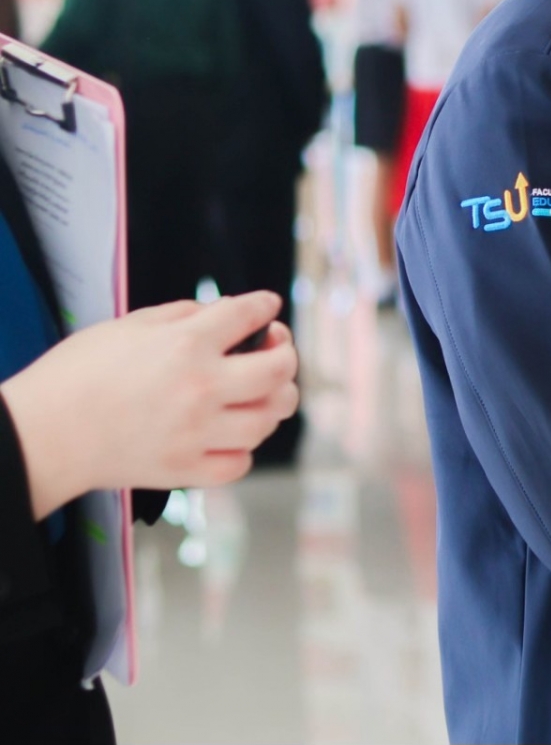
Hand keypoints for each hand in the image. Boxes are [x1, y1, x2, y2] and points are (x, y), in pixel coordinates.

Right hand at [1, 292, 298, 518]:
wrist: (40, 435)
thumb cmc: (75, 376)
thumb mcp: (127, 326)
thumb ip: (183, 316)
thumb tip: (224, 314)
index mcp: (186, 344)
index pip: (249, 315)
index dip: (265, 306)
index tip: (268, 307)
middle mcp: (201, 387)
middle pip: (279, 370)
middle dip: (285, 355)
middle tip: (274, 352)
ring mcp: (197, 432)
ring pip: (269, 419)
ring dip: (272, 403)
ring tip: (260, 395)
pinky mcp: (185, 470)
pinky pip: (240, 463)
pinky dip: (243, 449)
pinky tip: (231, 435)